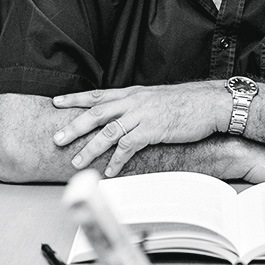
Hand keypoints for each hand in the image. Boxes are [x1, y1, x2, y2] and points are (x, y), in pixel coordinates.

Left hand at [51, 82, 228, 175]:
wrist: (208, 103)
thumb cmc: (185, 102)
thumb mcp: (155, 98)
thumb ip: (136, 105)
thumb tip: (122, 114)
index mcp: (132, 93)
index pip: (97, 95)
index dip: (75, 98)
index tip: (57, 102)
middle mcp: (133, 102)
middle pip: (96, 113)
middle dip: (74, 126)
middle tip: (57, 138)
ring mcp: (142, 115)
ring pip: (109, 131)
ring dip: (91, 147)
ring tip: (77, 161)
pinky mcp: (153, 130)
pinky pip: (129, 146)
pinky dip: (117, 160)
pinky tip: (110, 170)